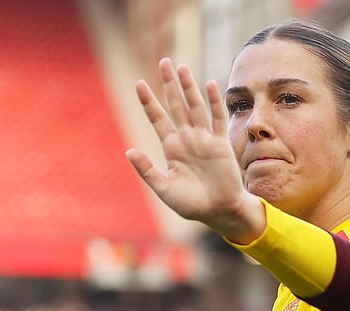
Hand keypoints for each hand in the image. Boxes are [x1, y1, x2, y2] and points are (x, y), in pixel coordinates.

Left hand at [126, 58, 262, 241]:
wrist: (219, 211)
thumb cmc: (192, 204)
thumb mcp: (164, 189)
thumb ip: (147, 170)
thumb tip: (129, 151)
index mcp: (171, 148)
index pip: (157, 118)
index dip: (148, 101)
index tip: (139, 83)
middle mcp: (187, 138)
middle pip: (176, 105)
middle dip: (169, 84)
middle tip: (164, 61)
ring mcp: (204, 138)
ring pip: (194, 106)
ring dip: (188, 87)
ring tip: (181, 67)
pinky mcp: (220, 143)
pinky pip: (216, 118)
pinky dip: (213, 101)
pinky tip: (209, 84)